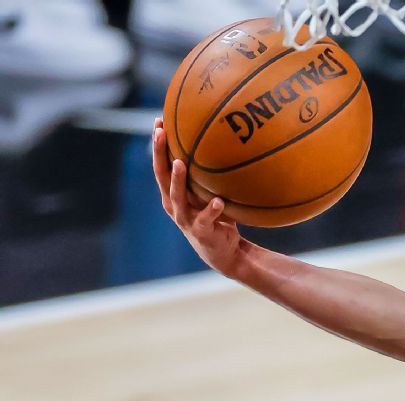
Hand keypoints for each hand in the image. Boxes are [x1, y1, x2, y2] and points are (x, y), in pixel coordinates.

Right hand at [152, 118, 243, 276]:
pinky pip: (206, 219)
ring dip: (178, 180)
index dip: (158, 145)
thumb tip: (222, 143)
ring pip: (178, 197)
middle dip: (159, 153)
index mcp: (172, 194)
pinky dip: (212, 210)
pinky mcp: (202, 231)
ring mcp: (186, 219)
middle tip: (160, 132)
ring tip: (181, 163)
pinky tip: (218, 202)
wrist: (223, 251)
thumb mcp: (209, 193)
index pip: (161, 165)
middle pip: (161, 176)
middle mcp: (174, 204)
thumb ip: (208, 175)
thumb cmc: (216, 217)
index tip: (159, 121)